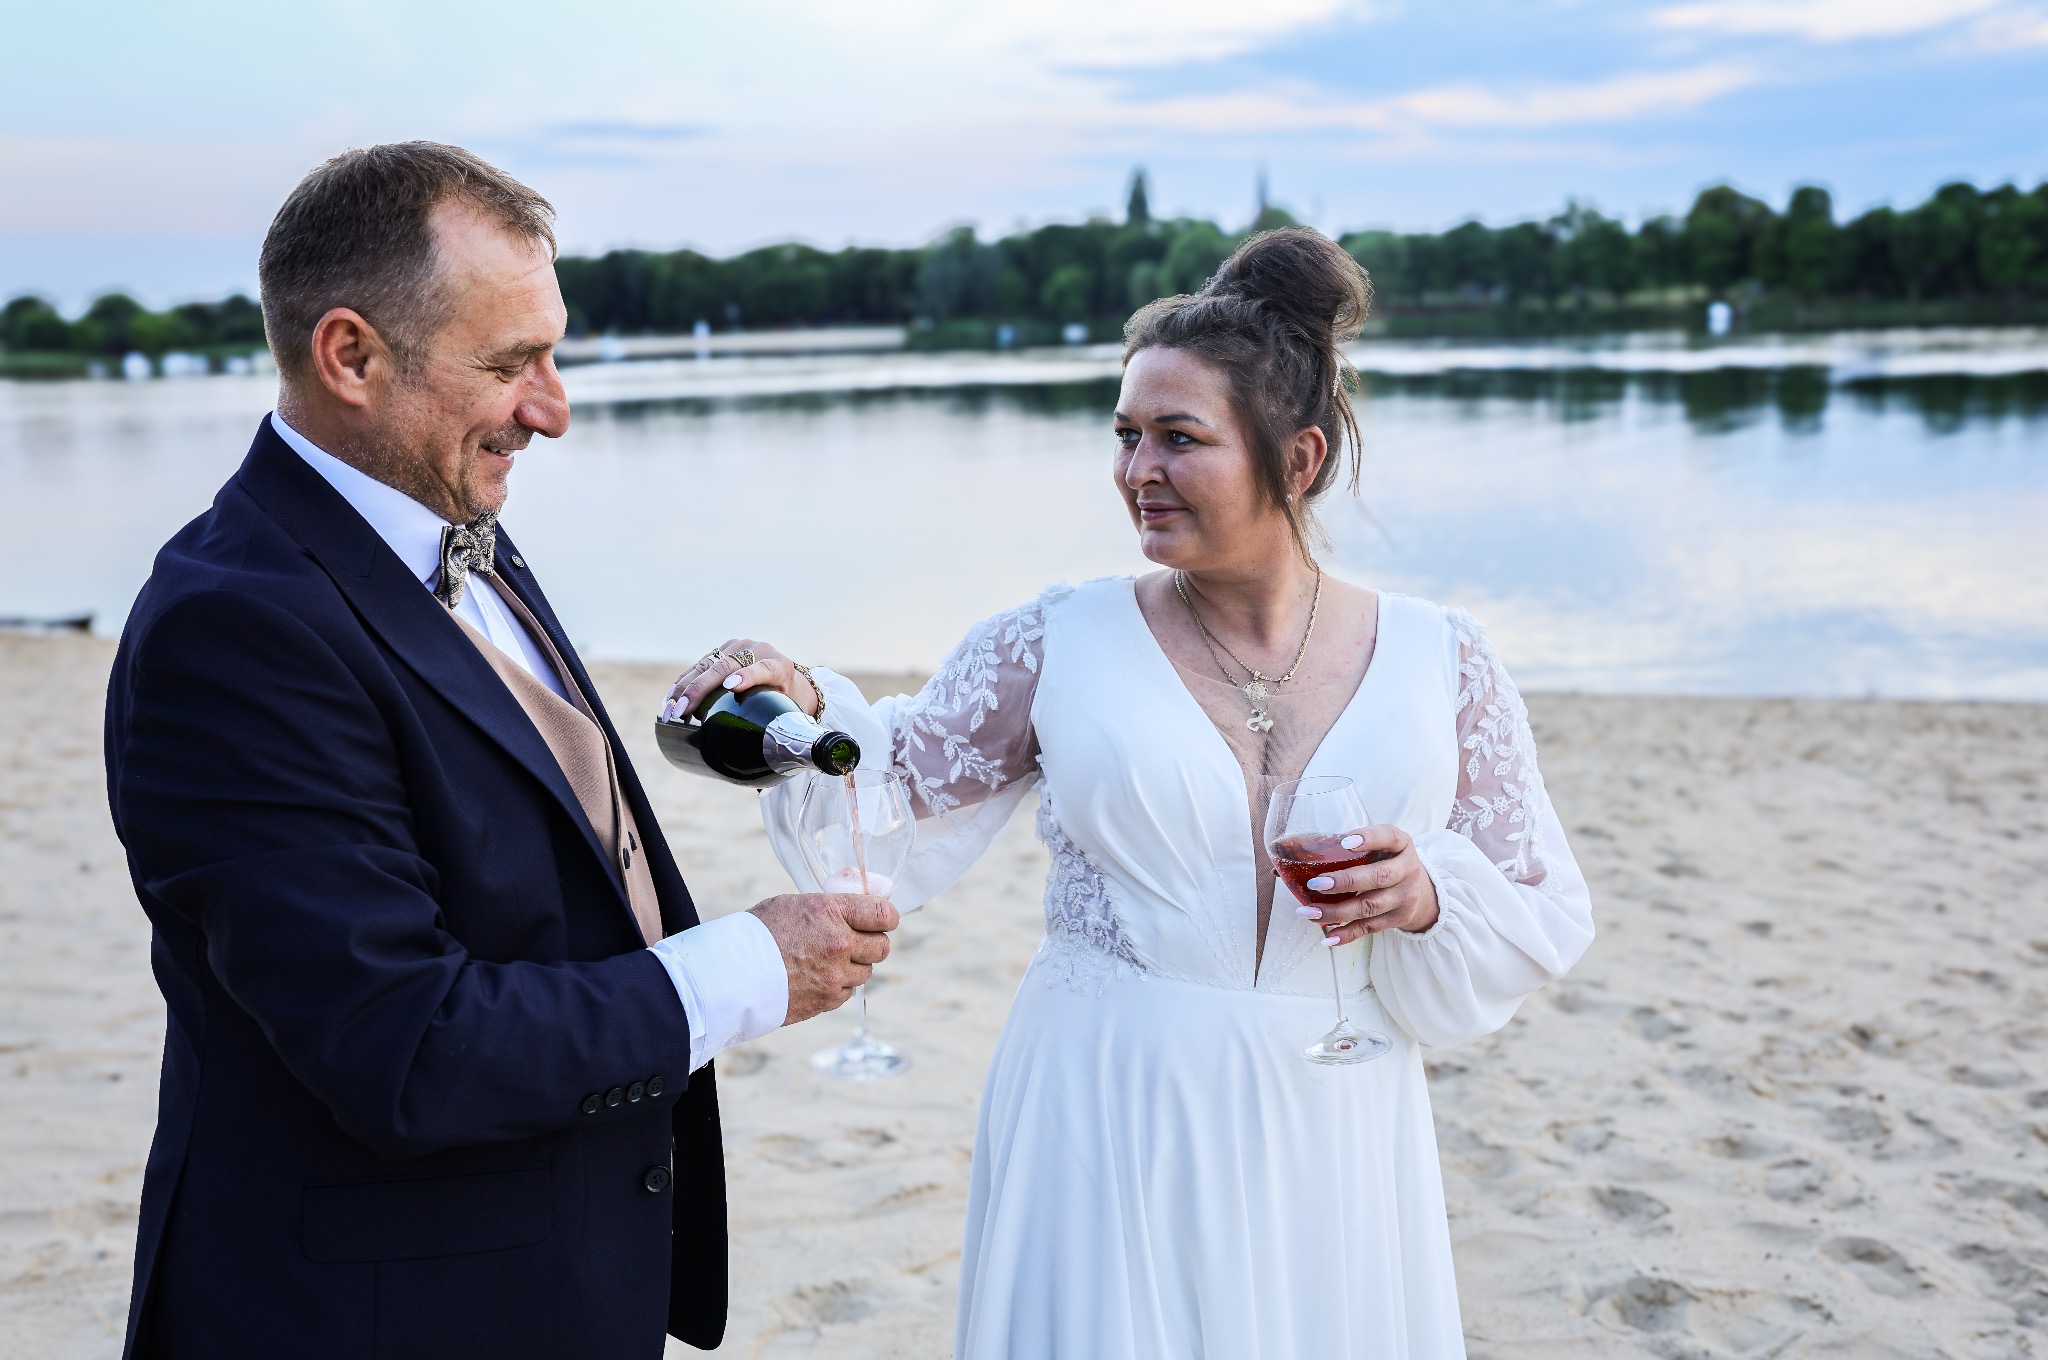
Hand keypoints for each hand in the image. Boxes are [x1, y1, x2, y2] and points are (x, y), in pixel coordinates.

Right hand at [662, 638, 821, 721]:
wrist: (786, 677)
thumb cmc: (785, 701)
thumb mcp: (786, 709)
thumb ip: (774, 720)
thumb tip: (761, 756)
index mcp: (779, 666)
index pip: (762, 669)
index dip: (746, 677)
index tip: (730, 687)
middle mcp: (758, 650)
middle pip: (725, 666)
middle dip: (699, 689)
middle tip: (682, 710)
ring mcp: (738, 647)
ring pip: (707, 665)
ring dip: (685, 688)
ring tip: (670, 708)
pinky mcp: (723, 649)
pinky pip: (700, 665)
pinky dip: (683, 682)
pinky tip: (670, 697)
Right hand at [749, 893, 899, 1024]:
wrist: (730, 974)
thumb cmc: (757, 933)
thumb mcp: (793, 904)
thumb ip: (830, 906)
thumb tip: (856, 900)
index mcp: (831, 913)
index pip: (883, 914)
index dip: (886, 917)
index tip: (880, 919)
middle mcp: (840, 944)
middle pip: (882, 946)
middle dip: (872, 942)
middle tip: (855, 940)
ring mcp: (835, 976)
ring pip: (866, 971)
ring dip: (854, 966)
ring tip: (826, 960)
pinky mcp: (827, 1000)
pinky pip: (847, 992)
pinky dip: (838, 985)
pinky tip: (816, 977)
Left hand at [1290, 824, 1439, 944]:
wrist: (1423, 891)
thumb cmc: (1385, 861)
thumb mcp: (1376, 847)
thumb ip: (1339, 849)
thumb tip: (1279, 865)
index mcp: (1401, 843)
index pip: (1389, 836)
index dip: (1369, 838)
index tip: (1344, 842)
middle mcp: (1407, 869)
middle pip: (1378, 877)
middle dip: (1345, 881)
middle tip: (1315, 884)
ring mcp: (1405, 897)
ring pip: (1370, 906)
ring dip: (1337, 911)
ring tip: (1308, 912)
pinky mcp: (1398, 919)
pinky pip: (1370, 928)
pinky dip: (1347, 934)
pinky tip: (1327, 937)